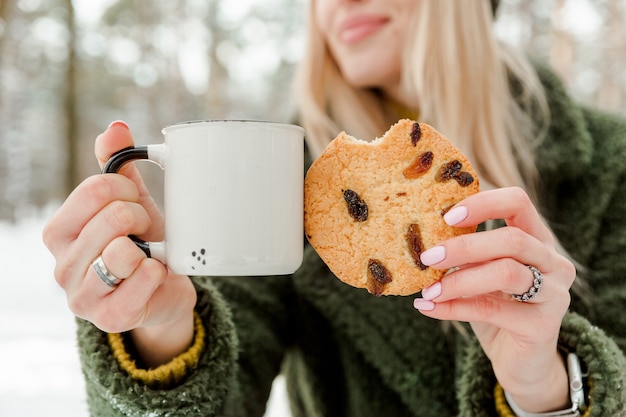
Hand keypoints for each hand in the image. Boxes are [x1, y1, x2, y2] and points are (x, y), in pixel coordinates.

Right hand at [43, 121, 196, 365]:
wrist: (162, 291)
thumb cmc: (142, 243)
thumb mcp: (129, 202)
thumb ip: (118, 166)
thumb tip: (115, 129)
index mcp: (59, 231)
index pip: (95, 190)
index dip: (126, 190)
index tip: (134, 200)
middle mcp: (62, 265)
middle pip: (113, 218)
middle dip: (141, 218)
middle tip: (144, 231)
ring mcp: (82, 296)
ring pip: (122, 251)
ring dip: (149, 248)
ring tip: (149, 254)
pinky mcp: (109, 318)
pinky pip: (138, 282)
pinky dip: (156, 272)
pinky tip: (156, 272)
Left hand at [413, 187, 575, 412]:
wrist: (519, 361)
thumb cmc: (495, 307)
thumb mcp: (478, 274)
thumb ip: (465, 256)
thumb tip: (422, 239)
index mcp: (537, 239)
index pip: (518, 202)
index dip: (483, 203)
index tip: (447, 216)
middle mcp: (553, 262)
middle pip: (512, 239)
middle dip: (464, 246)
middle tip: (427, 257)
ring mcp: (554, 294)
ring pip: (506, 272)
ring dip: (459, 279)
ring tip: (428, 289)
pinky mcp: (544, 326)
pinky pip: (493, 310)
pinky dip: (454, 307)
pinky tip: (428, 308)